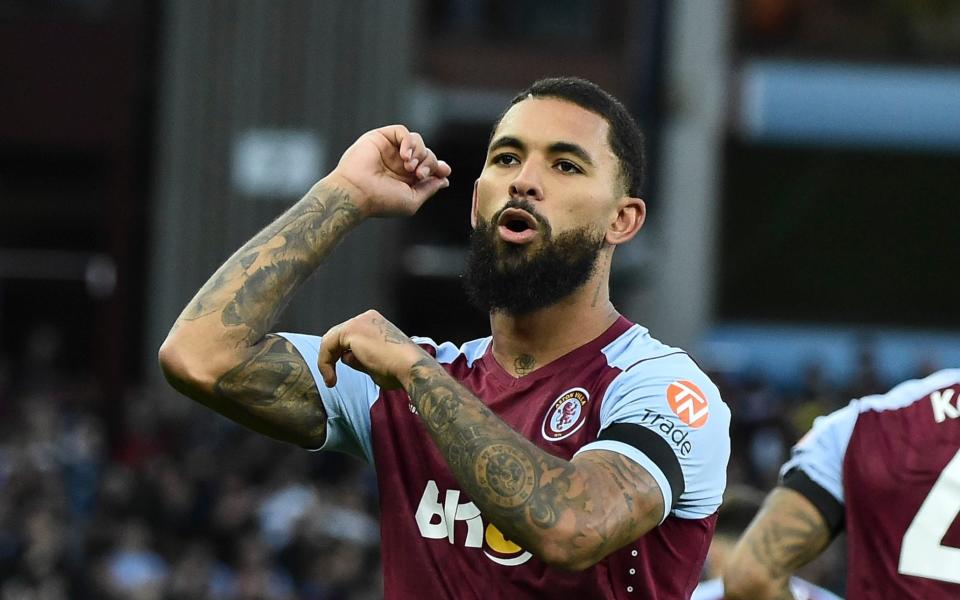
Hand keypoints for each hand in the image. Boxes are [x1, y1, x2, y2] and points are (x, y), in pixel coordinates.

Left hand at [317, 310, 428, 389]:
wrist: (411, 367)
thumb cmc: (399, 369)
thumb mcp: (375, 363)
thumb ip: (359, 358)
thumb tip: (346, 358)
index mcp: (375, 323)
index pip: (349, 337)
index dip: (340, 356)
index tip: (337, 376)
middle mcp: (367, 318)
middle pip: (338, 336)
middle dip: (332, 357)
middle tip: (331, 379)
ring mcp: (359, 321)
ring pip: (331, 341)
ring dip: (328, 361)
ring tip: (331, 381)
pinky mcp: (351, 330)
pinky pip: (328, 346)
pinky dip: (324, 362)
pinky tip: (331, 378)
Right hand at [324, 125, 451, 217]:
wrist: (357, 192)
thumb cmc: (381, 201)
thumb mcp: (412, 200)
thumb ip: (428, 189)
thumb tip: (444, 180)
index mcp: (406, 179)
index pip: (429, 167)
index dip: (439, 167)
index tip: (444, 170)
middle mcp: (399, 164)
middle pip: (426, 154)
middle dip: (429, 163)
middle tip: (419, 174)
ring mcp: (390, 150)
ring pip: (417, 141)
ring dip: (419, 153)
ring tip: (410, 166)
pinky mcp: (380, 138)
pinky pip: (402, 131)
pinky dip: (408, 142)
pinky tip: (404, 155)